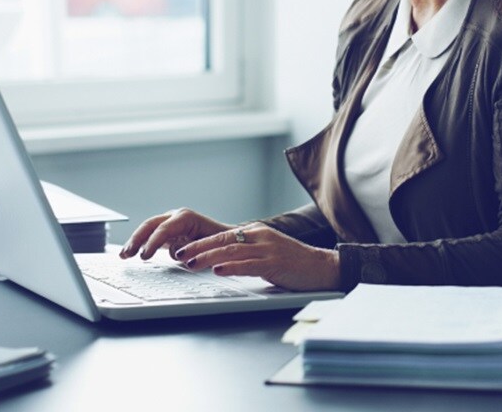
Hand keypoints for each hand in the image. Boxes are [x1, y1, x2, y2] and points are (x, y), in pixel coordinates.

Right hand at [119, 208, 231, 261]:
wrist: (227, 238)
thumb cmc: (221, 241)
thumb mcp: (209, 245)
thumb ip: (194, 248)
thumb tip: (180, 255)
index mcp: (186, 217)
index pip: (164, 229)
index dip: (152, 243)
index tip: (144, 256)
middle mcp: (176, 217)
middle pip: (151, 225)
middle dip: (137, 239)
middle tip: (127, 254)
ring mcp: (171, 223)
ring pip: (148, 230)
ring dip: (135, 241)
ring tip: (123, 254)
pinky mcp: (169, 233)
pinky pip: (151, 236)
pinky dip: (141, 244)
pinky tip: (131, 253)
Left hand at [176, 223, 339, 291]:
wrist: (322, 267)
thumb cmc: (294, 263)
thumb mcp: (268, 253)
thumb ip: (247, 254)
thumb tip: (220, 262)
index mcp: (257, 232)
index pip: (223, 235)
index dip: (201, 242)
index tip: (183, 249)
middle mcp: (261, 237)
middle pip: (223, 240)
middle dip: (198, 248)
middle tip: (180, 254)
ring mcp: (268, 249)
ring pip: (231, 251)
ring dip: (208, 257)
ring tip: (191, 263)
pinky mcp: (275, 263)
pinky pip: (248, 264)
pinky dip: (231, 267)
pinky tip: (218, 270)